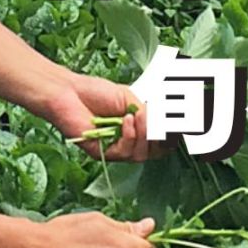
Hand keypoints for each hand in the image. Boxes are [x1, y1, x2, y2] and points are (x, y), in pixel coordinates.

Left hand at [43, 69, 167, 161]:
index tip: (177, 124)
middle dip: (161, 136)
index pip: (161, 139)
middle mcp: (130, 141)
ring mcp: (118, 149)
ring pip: (142, 154)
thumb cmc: (96, 93)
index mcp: (138, 127)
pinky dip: (130, 136)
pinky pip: (124, 153)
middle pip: (156, 151)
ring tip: (137, 116)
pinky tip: (125, 121)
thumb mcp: (130, 98)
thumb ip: (147, 111)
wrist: (70, 93)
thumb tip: (163, 122)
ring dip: (144, 134)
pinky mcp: (104, 153)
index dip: (172, 135)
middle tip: (160, 121)